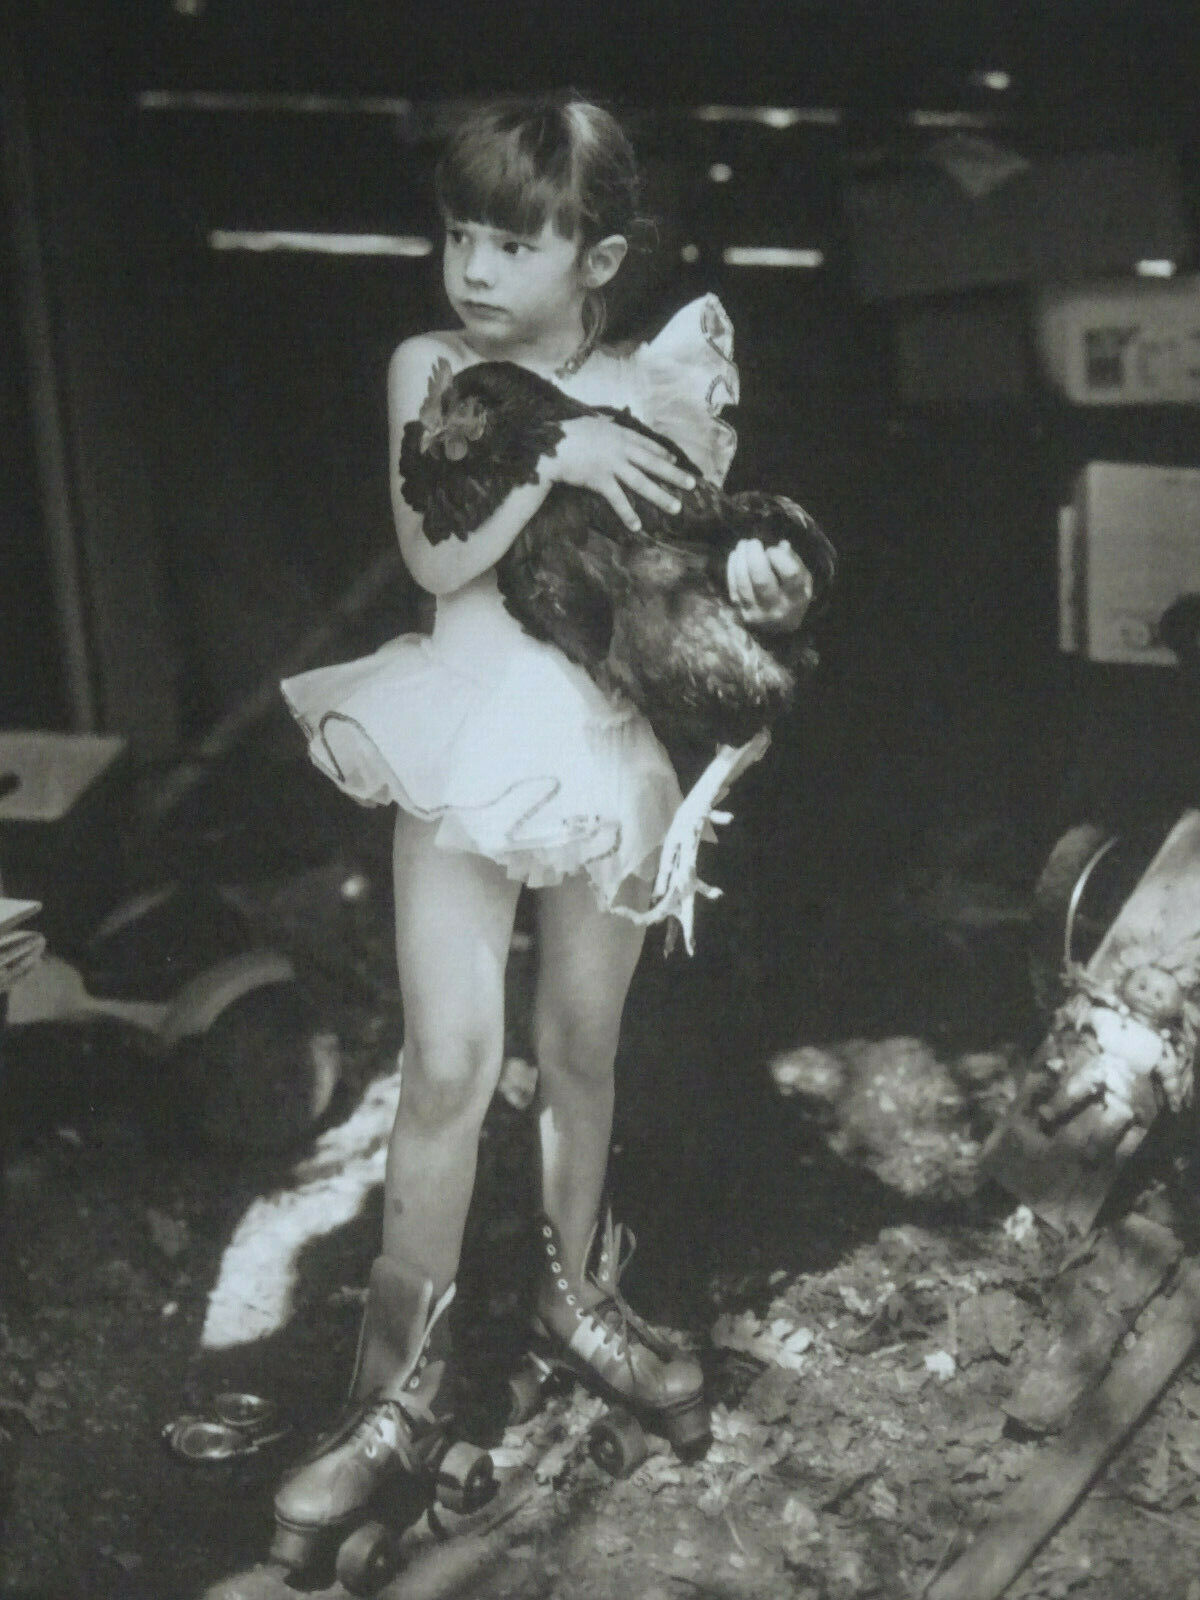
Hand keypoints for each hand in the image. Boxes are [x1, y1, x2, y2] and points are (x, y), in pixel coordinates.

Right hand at [541, 416, 695, 530]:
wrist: (550, 446)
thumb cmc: (569, 433)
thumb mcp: (591, 422)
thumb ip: (604, 424)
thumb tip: (611, 422)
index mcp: (620, 435)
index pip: (647, 445)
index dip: (663, 453)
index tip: (676, 460)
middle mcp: (621, 450)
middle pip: (653, 464)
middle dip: (674, 474)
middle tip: (692, 484)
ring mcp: (612, 465)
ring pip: (642, 482)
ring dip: (660, 495)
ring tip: (676, 507)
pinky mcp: (600, 480)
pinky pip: (617, 499)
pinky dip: (627, 513)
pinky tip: (638, 526)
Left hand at [726, 538, 813, 630]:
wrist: (778, 630)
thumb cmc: (792, 597)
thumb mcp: (803, 581)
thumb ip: (794, 562)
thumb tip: (782, 545)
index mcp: (797, 598)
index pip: (789, 575)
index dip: (778, 557)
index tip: (772, 548)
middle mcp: (777, 608)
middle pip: (762, 580)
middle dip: (755, 556)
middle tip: (753, 541)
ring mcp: (756, 612)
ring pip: (744, 583)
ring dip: (741, 560)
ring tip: (743, 544)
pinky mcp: (741, 612)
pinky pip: (734, 588)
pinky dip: (732, 569)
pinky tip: (735, 555)